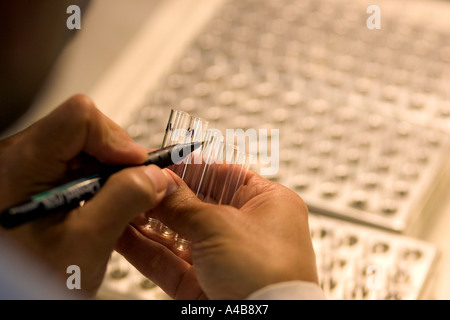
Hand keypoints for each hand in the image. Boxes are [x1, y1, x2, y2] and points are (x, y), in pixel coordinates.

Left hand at [0, 95, 168, 296]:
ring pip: (82, 146)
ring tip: (116, 204)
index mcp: (18, 166)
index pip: (78, 118)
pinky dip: (97, 180)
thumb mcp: (86, 244)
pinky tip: (101, 205)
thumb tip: (153, 175)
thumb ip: (125, 201)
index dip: (116, 139)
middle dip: (117, 159)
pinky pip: (74, 162)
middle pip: (83, 129)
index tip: (137, 168)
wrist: (10, 296)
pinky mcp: (32, 176)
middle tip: (137, 189)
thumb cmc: (29, 282)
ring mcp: (23, 165)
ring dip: (109, 172)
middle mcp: (16, 157)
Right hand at [117, 164, 318, 299]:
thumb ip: (183, 204)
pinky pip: (169, 262)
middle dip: (163, 196)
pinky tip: (123, 235)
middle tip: (135, 185)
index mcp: (267, 203)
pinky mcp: (204, 285)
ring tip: (122, 206)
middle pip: (197, 204)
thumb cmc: (270, 275)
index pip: (222, 175)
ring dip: (148, 222)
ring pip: (178, 235)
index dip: (190, 168)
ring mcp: (225, 258)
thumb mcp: (220, 225)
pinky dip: (145, 250)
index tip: (161, 163)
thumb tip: (161, 182)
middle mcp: (248, 229)